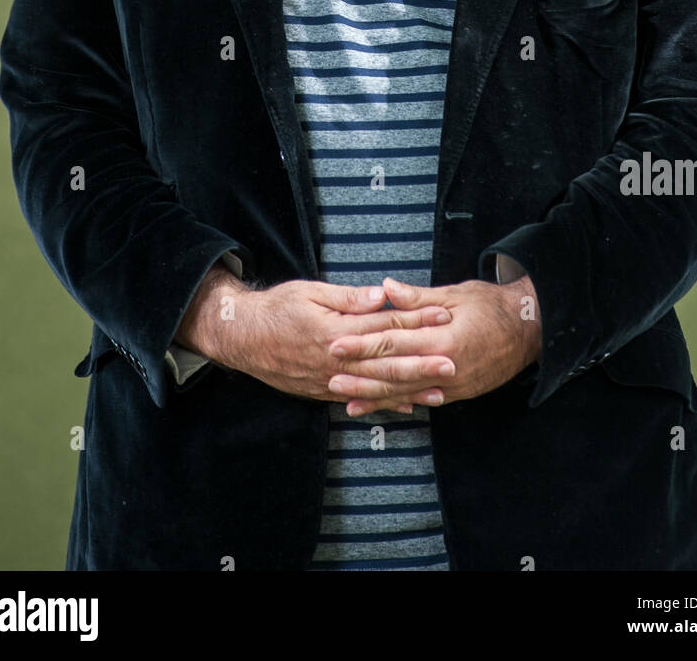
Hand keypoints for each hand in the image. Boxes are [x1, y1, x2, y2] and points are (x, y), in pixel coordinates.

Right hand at [176, 268, 454, 411]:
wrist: (243, 338)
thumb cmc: (276, 308)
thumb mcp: (310, 291)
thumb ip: (347, 297)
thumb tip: (381, 295)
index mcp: (335, 330)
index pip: (384, 324)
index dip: (415, 319)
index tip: (443, 315)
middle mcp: (335, 360)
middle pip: (386, 361)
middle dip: (422, 361)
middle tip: (453, 362)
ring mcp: (329, 380)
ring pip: (376, 386)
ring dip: (409, 389)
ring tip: (440, 392)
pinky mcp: (323, 391)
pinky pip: (359, 399)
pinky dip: (383, 403)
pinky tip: (405, 406)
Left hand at [325, 275, 541, 415]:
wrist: (530, 330)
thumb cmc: (493, 306)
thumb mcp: (456, 294)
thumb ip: (417, 298)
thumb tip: (385, 288)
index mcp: (443, 337)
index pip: (394, 341)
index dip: (362, 344)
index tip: (336, 345)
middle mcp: (446, 366)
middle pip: (395, 373)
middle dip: (360, 375)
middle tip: (330, 376)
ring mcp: (452, 384)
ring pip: (406, 393)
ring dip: (375, 397)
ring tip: (346, 399)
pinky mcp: (458, 393)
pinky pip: (423, 400)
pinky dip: (400, 404)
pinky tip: (381, 408)